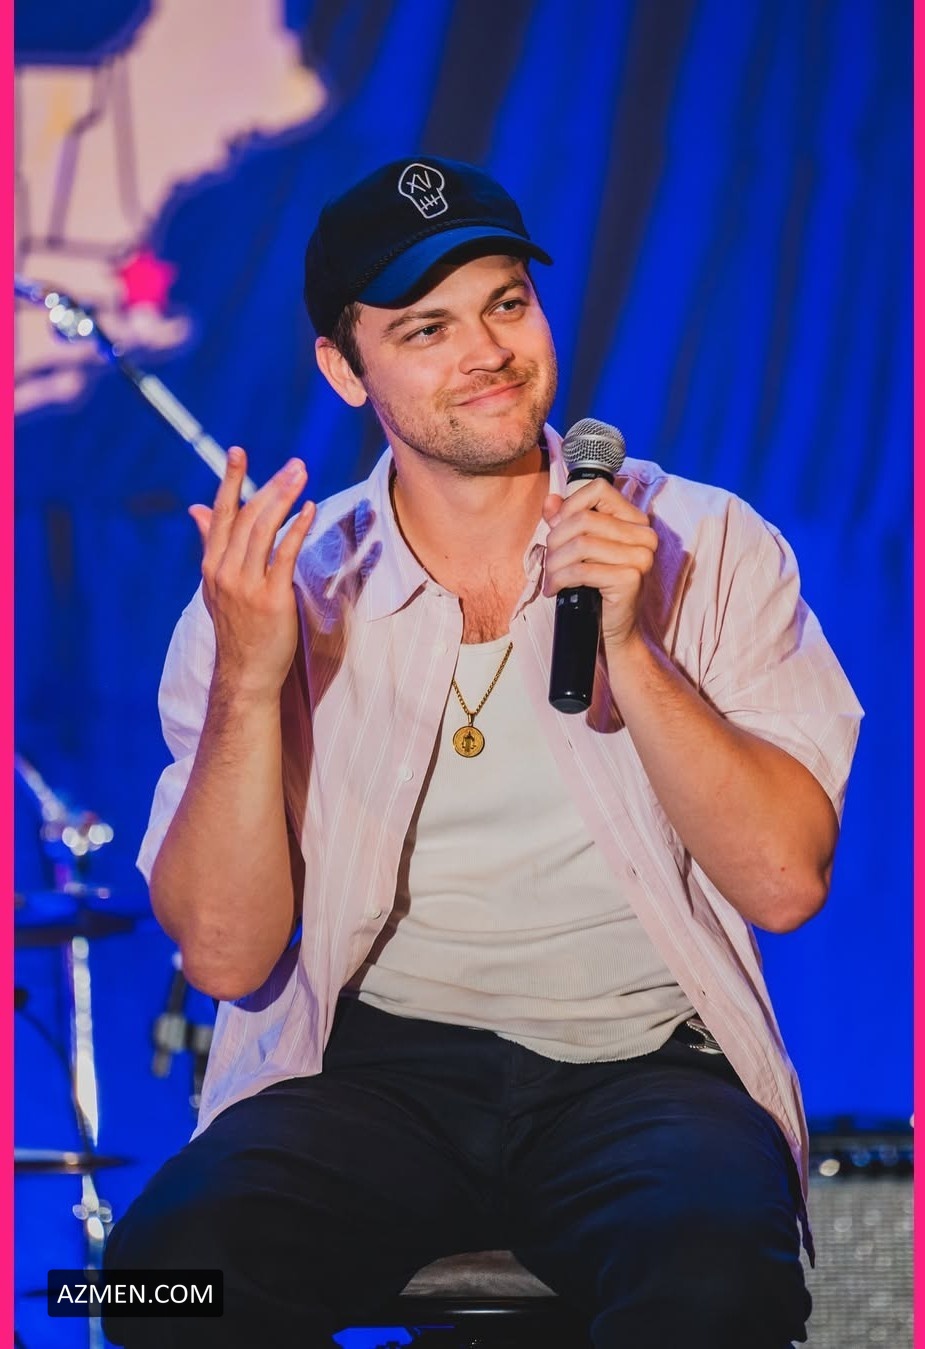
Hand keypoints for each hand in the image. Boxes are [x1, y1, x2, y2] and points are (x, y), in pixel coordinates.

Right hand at [189, 447, 315, 699]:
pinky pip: (285, 555)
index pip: (220, 514)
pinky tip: (310, 509)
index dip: (229, 482)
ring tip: (302, 476)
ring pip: (264, 531)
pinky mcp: (271, 599)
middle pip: (247, 517)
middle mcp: (225, 572)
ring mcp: (247, 586)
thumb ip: (211, 544)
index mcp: (212, 565)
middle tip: (294, 464)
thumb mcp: (217, 583)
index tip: (236, 452)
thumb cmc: (237, 626)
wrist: (246, 671)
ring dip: (285, 499)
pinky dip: (298, 529)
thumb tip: (197, 509)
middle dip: (270, 486)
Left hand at [541, 478, 657, 649]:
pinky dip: (561, 579)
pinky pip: (582, 570)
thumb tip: (550, 500)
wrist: (612, 629)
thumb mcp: (580, 549)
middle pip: (584, 519)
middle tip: (548, 562)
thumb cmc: (597, 587)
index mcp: (635, 520)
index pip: (598, 489)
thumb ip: (566, 521)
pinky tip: (555, 589)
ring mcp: (641, 556)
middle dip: (556, 541)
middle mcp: (644, 535)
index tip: (556, 528)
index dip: (569, 505)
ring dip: (555, 563)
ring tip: (551, 577)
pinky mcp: (630, 578)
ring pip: (581, 544)